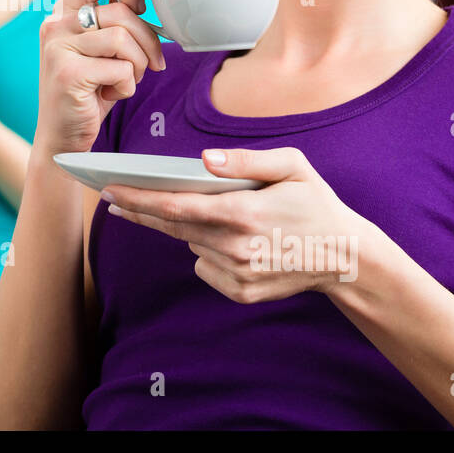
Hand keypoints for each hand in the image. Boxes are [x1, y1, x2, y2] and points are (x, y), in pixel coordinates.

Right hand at [36, 0, 164, 155]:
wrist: (62, 138)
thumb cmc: (90, 91)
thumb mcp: (103, 48)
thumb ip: (116, 16)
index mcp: (64, 11)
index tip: (142, 10)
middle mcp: (56, 24)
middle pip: (122, 11)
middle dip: (148, 40)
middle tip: (152, 64)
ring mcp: (58, 48)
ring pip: (123, 39)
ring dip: (138, 66)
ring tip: (125, 80)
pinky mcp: (68, 74)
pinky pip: (120, 69)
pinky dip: (126, 87)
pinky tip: (109, 95)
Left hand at [100, 147, 372, 300]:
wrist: (344, 257)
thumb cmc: (315, 203)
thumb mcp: (292, 167)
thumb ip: (246, 160)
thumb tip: (204, 160)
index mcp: (245, 212)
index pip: (177, 206)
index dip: (138, 199)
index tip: (108, 190)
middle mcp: (236, 247)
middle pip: (173, 227)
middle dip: (141, 211)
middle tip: (113, 196)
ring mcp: (237, 275)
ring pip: (191, 244)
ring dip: (190, 228)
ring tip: (217, 213)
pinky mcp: (240, 292)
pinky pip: (204, 266)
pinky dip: (209, 251)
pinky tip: (236, 241)